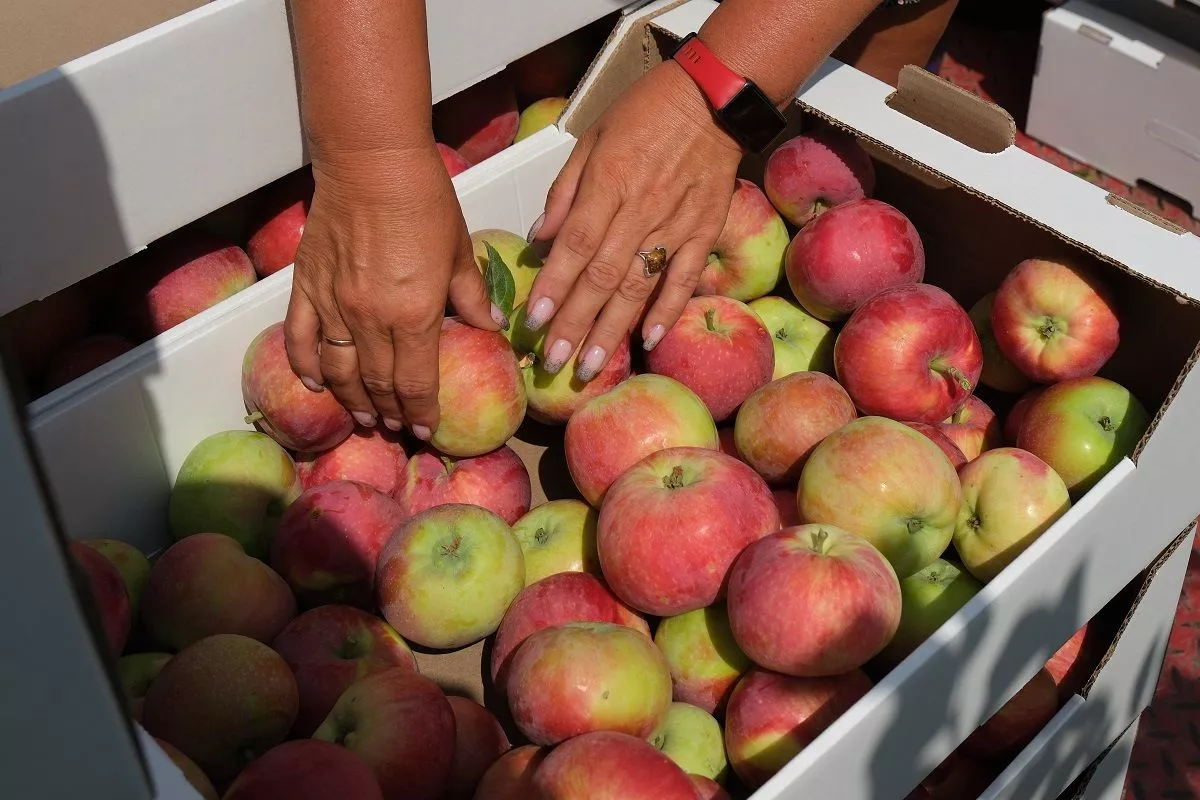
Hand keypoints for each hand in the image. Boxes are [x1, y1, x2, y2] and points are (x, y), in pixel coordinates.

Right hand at [284, 146, 501, 438]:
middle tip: (400, 427)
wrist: (371, 161)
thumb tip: (489, 328)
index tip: (427, 430)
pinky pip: (300, 339)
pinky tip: (317, 384)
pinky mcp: (306, 286)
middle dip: (392, 413)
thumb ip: (470, 297)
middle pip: (378, 384)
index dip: (422, 412)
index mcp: (414, 315)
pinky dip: (306, 367)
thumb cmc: (424, 201)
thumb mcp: (459, 251)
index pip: (415, 383)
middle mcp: (370, 319)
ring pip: (339, 371)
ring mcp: (333, 304)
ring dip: (353, 400)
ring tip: (366, 417)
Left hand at [523, 59, 743, 379]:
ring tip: (591, 365)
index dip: (554, 285)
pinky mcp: (704, 231)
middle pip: (602, 276)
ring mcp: (676, 224)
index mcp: (609, 182)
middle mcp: (641, 208)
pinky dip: (668, 311)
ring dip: (612, 330)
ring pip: (639, 286)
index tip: (534, 321)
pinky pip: (684, 278)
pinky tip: (648, 340)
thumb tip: (541, 238)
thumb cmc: (646, 110)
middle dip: (575, 323)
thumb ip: (565, 191)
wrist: (714, 98)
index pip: (576, 245)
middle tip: (554, 361)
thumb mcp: (592, 137)